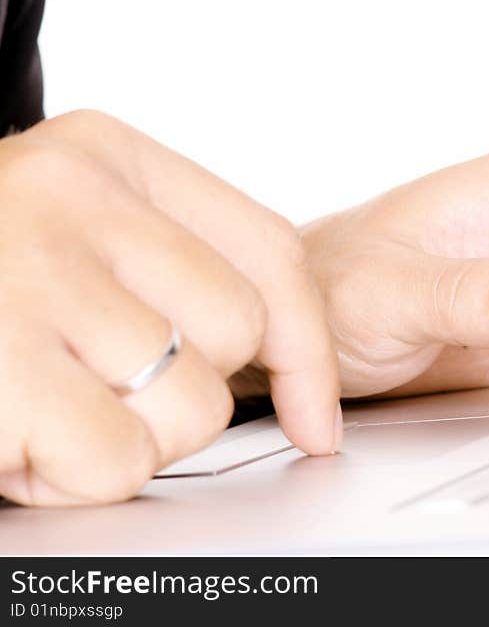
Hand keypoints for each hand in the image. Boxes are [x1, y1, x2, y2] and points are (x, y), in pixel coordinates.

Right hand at [0, 110, 340, 505]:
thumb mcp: (80, 233)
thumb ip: (176, 271)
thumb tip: (300, 388)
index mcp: (108, 157)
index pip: (270, 253)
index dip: (307, 348)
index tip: (316, 417)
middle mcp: (71, 197)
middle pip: (237, 334)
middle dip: (188, 389)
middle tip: (102, 380)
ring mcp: (28, 276)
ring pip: (190, 408)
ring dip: (132, 436)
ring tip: (52, 403)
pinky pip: (117, 462)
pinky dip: (76, 474)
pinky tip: (21, 434)